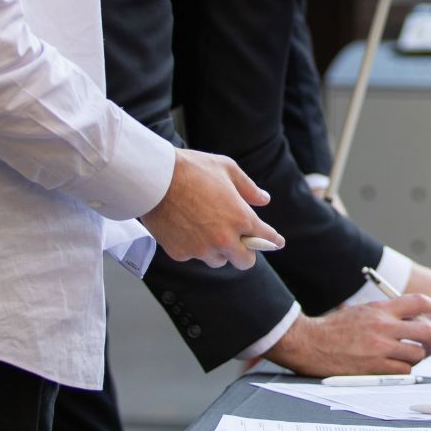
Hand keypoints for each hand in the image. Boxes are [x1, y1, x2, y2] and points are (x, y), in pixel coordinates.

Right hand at [138, 149, 280, 268]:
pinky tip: (185, 227)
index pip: (266, 238)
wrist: (155, 178)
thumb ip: (249, 188)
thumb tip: (264, 200)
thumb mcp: (227, 169)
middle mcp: (224, 239)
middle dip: (244, 252)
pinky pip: (193, 255)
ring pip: (217, 260)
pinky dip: (193, 246)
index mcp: (240, 218)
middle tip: (238, 240)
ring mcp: (201, 249)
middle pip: (244, 262)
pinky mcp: (180, 253)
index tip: (276, 243)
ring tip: (206, 228)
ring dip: (217, 250)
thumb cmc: (192, 169)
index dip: (273, 240)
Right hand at [266, 296, 430, 376]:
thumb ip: (387, 315)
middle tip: (430, 346)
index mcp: (381, 308)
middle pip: (426, 332)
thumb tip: (413, 323)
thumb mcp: (362, 311)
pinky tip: (394, 368)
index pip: (420, 302)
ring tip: (406, 358)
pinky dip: (404, 371)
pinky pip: (403, 371)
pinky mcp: (374, 367)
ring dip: (417, 358)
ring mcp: (380, 347)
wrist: (309, 342)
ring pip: (417, 354)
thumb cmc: (333, 329)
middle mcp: (384, 326)